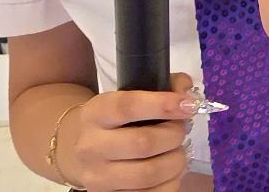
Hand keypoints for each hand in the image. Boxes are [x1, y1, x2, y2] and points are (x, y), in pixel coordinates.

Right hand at [57, 75, 195, 189]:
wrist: (80, 151)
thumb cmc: (113, 121)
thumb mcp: (127, 96)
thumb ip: (161, 86)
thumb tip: (186, 90)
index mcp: (95, 113)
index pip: (128, 106)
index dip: (162, 104)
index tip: (188, 105)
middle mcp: (91, 147)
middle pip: (143, 143)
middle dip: (173, 135)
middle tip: (181, 130)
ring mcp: (98, 178)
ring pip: (149, 174)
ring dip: (175, 162)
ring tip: (178, 152)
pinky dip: (171, 183)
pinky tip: (171, 172)